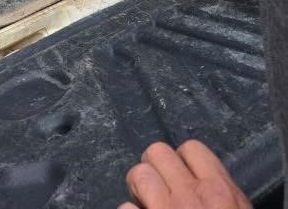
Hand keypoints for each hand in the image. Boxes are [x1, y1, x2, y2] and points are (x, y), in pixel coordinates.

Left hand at [118, 140, 251, 208]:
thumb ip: (225, 194)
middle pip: (158, 152)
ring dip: (139, 188)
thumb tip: (208, 179)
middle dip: (155, 167)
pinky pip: (125, 207)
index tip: (182, 176)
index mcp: (219, 191)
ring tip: (144, 201)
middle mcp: (190, 195)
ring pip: (138, 173)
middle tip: (158, 188)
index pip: (192, 148)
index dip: (183, 161)